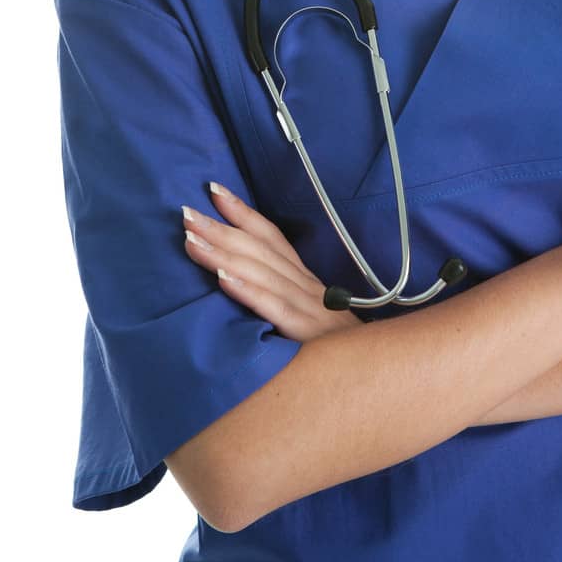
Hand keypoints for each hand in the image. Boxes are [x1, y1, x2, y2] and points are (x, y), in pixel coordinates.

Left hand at [183, 186, 356, 340]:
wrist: (376, 372)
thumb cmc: (336, 349)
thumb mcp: (311, 317)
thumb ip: (283, 299)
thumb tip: (241, 281)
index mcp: (305, 280)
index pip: (271, 237)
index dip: (243, 213)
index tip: (213, 190)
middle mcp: (307, 286)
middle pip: (260, 250)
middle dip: (221, 229)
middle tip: (186, 212)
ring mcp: (309, 308)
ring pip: (262, 273)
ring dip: (224, 254)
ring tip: (191, 240)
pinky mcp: (308, 334)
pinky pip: (275, 308)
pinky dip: (248, 290)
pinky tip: (222, 278)